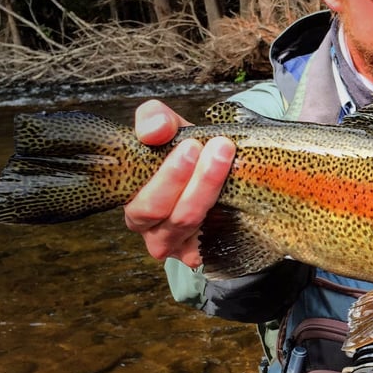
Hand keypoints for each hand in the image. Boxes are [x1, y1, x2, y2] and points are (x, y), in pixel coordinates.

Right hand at [123, 100, 235, 266]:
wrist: (211, 164)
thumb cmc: (180, 150)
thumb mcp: (166, 127)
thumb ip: (154, 120)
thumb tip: (156, 129)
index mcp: (133, 202)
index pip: (144, 202)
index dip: (168, 176)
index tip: (192, 146)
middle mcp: (151, 230)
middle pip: (173, 216)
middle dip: (198, 181)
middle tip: (219, 149)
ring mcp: (178, 245)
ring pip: (194, 224)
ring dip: (213, 189)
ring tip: (227, 157)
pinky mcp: (202, 252)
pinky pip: (215, 241)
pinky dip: (228, 218)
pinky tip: (240, 194)